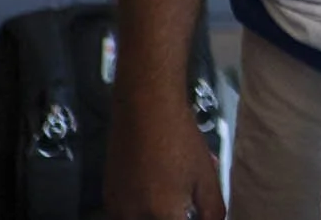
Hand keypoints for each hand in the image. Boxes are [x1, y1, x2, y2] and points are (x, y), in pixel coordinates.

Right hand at [105, 94, 225, 219]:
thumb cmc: (180, 141)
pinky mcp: (108, 197)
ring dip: (159, 214)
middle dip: (175, 215)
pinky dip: (143, 210)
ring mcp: (116, 209)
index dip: (192, 219)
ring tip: (177, 195)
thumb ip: (211, 211)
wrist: (145, 111)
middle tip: (189, 204)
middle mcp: (133, 218)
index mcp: (162, 216)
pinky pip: (126, 214)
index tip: (196, 212)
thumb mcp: (206, 177)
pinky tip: (158, 188)